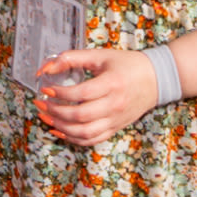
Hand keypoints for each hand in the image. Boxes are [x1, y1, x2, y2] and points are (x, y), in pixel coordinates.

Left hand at [37, 43, 173, 144]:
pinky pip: (92, 140)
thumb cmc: (128, 65)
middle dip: (55, 112)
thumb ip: (72, 58)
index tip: (46, 89)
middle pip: (80, 116)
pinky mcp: (115, 128)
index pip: (81, 94)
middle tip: (41, 104)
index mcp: (112, 84)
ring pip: (84, 133)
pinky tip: (60, 130)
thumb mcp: (101, 56)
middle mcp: (114, 105)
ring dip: (61, 127)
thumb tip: (47, 67)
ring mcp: (115, 119)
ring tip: (46, 117)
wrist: (156, 79)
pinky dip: (73, 139)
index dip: (60, 94)